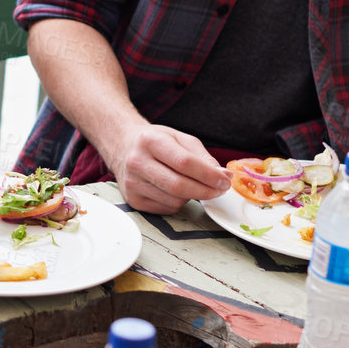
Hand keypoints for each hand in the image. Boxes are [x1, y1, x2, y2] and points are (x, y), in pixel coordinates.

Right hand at [108, 121, 230, 214]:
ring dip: (192, 196)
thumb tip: (223, 176)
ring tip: (193, 185)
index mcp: (150, 141)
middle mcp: (137, 162)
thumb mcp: (180, 138)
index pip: (184, 162)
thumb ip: (202, 157)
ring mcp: (132, 183)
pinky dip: (178, 203)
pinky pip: (166, 208)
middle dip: (205, 191)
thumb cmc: (155, 142)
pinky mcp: (133, 200)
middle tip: (220, 190)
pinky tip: (176, 191)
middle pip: (178, 185)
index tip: (224, 180)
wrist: (124, 147)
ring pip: (174, 200)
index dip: (208, 174)